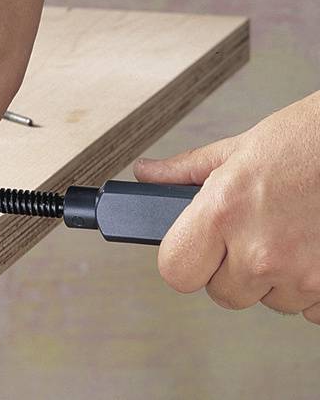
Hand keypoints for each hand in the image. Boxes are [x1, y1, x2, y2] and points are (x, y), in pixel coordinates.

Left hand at [134, 91, 319, 322]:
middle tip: (251, 234)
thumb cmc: (306, 142)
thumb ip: (186, 171)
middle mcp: (259, 250)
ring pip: (268, 300)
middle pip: (222, 293)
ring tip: (289, 233)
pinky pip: (309, 310)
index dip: (183, 260)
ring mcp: (301, 274)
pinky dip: (312, 287)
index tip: (194, 250)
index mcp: (223, 212)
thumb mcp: (238, 149)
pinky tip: (312, 249)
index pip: (175, 271)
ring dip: (275, 278)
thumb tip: (148, 174)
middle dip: (232, 270)